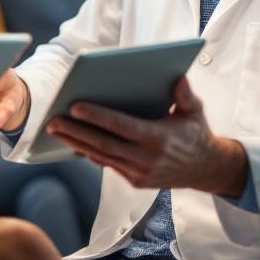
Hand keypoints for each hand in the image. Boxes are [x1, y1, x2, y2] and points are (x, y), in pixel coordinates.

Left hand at [45, 78, 248, 195]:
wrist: (206, 169)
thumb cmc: (196, 134)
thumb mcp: (195, 112)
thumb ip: (185, 95)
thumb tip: (177, 77)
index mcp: (159, 139)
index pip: (122, 126)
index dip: (98, 117)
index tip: (75, 106)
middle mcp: (147, 159)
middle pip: (104, 144)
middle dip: (75, 132)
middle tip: (52, 120)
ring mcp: (140, 173)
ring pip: (101, 156)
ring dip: (76, 143)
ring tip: (55, 129)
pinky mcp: (136, 181)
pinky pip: (108, 165)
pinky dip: (89, 154)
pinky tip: (72, 142)